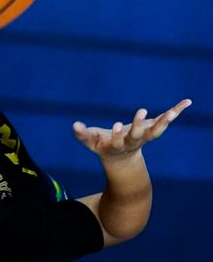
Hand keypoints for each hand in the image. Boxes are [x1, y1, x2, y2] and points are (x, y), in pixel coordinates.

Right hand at [73, 99, 191, 159]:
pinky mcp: (152, 128)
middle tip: (141, 111)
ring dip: (164, 122)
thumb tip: (74, 125)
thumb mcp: (91, 142)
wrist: (122, 159)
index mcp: (118, 145)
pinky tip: (187, 102)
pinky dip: (176, 111)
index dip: (117, 135)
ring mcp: (145, 136)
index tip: (116, 125)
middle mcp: (134, 142)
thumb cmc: (103, 146)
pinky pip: (166, 120)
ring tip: (171, 113)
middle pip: (139, 136)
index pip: (118, 141)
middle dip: (139, 125)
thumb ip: (82, 135)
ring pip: (156, 131)